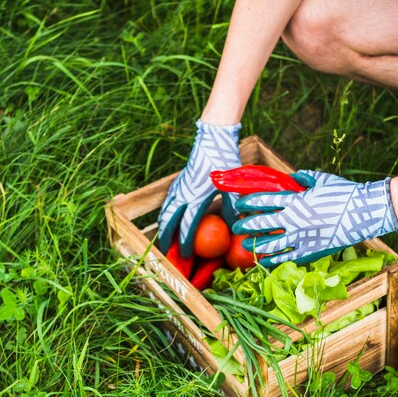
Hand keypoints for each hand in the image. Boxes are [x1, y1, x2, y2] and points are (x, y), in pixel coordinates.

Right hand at [157, 120, 241, 256]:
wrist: (213, 139)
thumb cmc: (225, 163)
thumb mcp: (232, 188)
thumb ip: (231, 209)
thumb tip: (235, 228)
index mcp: (197, 198)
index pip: (187, 226)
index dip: (185, 243)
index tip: (185, 256)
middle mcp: (184, 194)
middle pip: (169, 221)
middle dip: (166, 238)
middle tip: (166, 253)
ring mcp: (179, 187)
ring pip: (165, 211)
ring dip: (162, 226)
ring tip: (162, 239)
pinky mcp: (178, 181)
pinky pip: (167, 201)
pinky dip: (165, 213)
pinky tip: (167, 218)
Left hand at [233, 169, 397, 265]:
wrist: (364, 213)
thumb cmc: (344, 192)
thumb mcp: (321, 179)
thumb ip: (303, 178)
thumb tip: (292, 178)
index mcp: (295, 200)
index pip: (263, 200)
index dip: (248, 202)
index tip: (239, 203)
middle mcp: (293, 219)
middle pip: (261, 223)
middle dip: (245, 224)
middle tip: (236, 226)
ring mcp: (301, 237)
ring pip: (270, 244)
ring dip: (254, 244)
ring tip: (244, 244)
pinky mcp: (310, 251)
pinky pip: (286, 257)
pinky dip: (272, 260)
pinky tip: (263, 261)